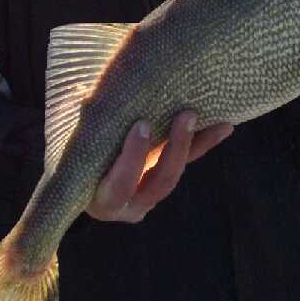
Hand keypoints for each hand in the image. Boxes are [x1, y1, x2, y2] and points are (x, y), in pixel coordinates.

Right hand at [87, 111, 233, 223]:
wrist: (84, 160)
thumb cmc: (74, 146)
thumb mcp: (78, 137)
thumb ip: (87, 124)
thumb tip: (87, 94)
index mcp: (98, 198)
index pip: (120, 184)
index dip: (133, 158)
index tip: (142, 125)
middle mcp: (125, 206)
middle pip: (158, 184)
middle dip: (175, 149)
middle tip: (185, 115)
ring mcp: (146, 198)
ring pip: (174, 175)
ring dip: (193, 144)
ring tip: (210, 117)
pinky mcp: (162, 182)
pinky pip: (186, 164)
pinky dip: (203, 143)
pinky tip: (224, 125)